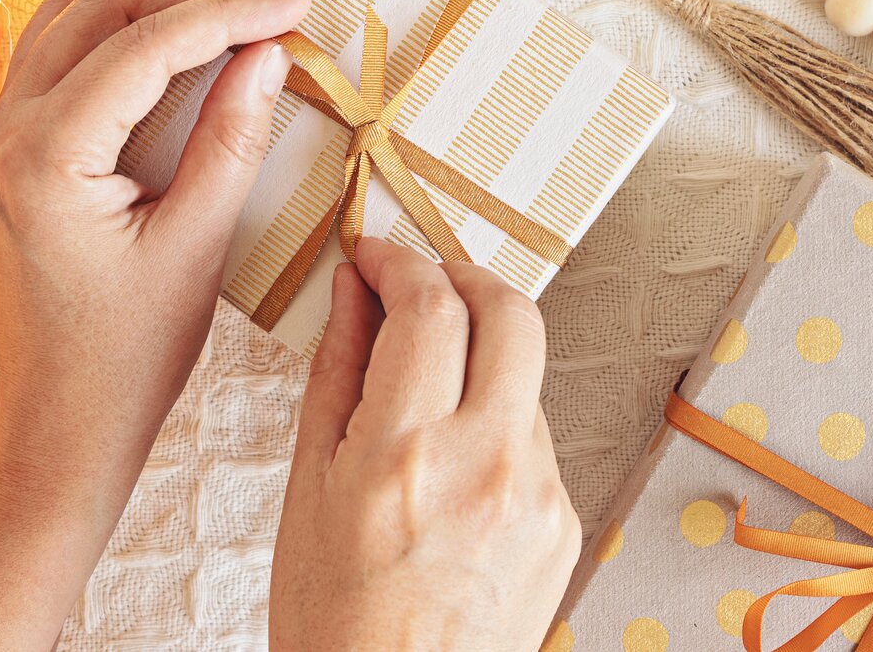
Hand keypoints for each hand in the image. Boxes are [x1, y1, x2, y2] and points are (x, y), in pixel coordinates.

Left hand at [0, 0, 305, 468]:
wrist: (59, 424)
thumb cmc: (130, 354)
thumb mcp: (197, 248)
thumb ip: (232, 141)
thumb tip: (268, 53)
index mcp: (46, 159)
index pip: (144, 45)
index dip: (228, 13)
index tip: (297, 2)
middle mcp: (5, 133)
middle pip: (96, 9)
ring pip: (67, 16)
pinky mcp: (10, 149)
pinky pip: (56, 51)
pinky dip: (115, 23)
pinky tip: (170, 27)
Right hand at [270, 239, 580, 651]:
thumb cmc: (334, 623)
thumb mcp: (306, 492)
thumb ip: (336, 375)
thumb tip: (351, 294)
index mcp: (406, 456)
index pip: (429, 308)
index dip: (400, 262)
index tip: (376, 257)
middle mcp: (486, 466)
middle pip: (511, 313)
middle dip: (465, 277)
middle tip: (423, 281)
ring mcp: (538, 496)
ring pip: (524, 376)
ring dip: (479, 357)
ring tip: (423, 392)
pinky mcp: (565, 524)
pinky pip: (534, 439)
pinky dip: (495, 424)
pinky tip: (450, 465)